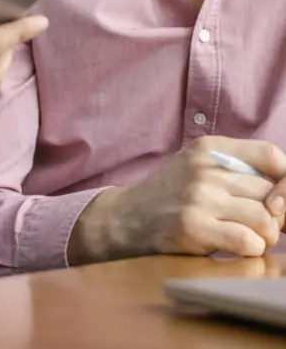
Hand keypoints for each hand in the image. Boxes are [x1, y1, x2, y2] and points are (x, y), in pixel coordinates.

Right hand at [69, 137, 285, 264]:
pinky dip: (250, 249)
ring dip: (264, 237)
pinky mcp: (193, 227)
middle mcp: (205, 168)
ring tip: (248, 237)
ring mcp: (198, 197)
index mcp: (209, 147)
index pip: (272, 156)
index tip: (279, 202)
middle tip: (262, 226)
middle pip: (271, 194)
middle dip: (276, 217)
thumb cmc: (170, 194)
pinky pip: (247, 242)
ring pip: (265, 220)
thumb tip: (285, 193)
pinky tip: (234, 247)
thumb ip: (236, 169)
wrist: (126, 218)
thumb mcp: (197, 166)